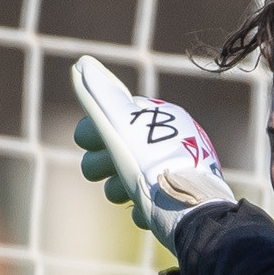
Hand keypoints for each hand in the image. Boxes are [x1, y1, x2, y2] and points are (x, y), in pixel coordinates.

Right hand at [70, 56, 235, 235]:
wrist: (191, 210)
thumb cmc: (154, 164)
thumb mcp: (123, 127)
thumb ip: (100, 98)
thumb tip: (82, 64)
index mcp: (157, 120)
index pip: (115, 117)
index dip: (94, 131)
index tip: (86, 142)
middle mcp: (167, 143)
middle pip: (115, 151)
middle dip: (102, 163)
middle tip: (103, 172)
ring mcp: (172, 174)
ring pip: (126, 180)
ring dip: (117, 188)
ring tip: (126, 194)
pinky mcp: (176, 204)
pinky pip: (147, 204)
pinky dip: (141, 207)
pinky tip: (145, 210)